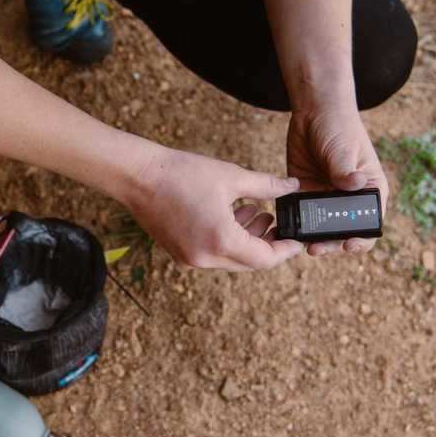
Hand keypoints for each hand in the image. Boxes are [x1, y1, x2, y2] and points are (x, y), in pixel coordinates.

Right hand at [128, 147, 303, 270]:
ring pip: (231, 259)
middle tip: (279, 223)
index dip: (285, 251)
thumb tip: (291, 187)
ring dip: (247, 241)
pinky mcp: (180, 253)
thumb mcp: (231, 177)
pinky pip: (212, 254)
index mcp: (222, 241)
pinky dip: (228, 240)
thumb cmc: (182, 174)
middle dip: (267, 244)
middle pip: (249, 262)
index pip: (265, 259)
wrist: (138, 177)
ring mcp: (190, 258)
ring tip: (257, 213)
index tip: (297, 240)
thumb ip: (266, 186)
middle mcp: (206, 257)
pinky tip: (232, 216)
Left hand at [287, 105, 388, 255]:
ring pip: (319, 226)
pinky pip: (299, 213)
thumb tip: (355, 183)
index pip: (370, 221)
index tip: (349, 245)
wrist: (314, 112)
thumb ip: (346, 170)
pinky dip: (294, 222)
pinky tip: (287, 228)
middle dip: (331, 242)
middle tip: (317, 248)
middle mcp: (347, 197)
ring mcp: (324, 196)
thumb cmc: (339, 127)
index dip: (361, 237)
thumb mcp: (344, 150)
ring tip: (301, 243)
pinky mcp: (303, 192)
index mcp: (368, 189)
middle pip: (342, 230)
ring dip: (311, 236)